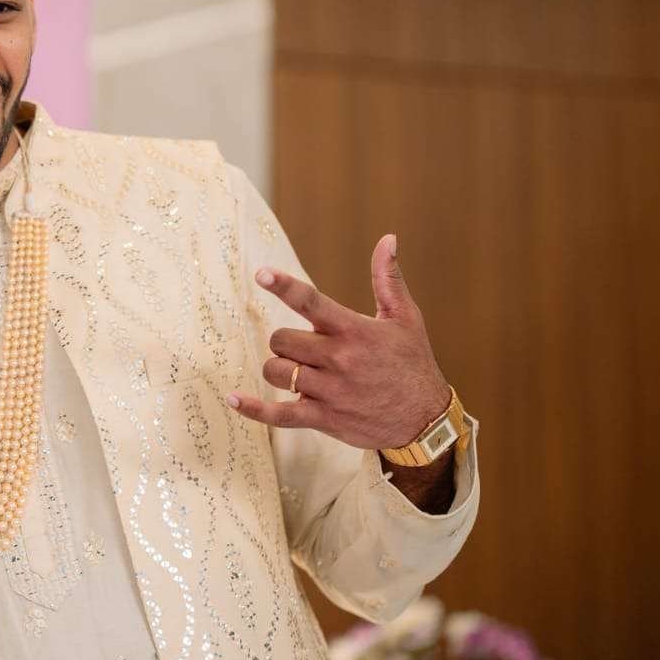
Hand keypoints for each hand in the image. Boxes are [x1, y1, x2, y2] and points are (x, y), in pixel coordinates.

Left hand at [228, 234, 451, 450]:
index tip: (261, 274)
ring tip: (301, 372)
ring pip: (277, 371)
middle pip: (281, 339)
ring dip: (279, 369)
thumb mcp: (406, 318)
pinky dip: (253, 408)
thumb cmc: (413, 363)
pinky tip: (232, 399)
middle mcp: (339, 359)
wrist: (426, 420)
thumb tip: (387, 239)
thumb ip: (388, 279)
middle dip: (285, 341)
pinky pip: (278, 415)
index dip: (284, 287)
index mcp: (354, 330)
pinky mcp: (324, 418)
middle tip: (304, 348)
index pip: (312, 302)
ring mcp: (329, 391)